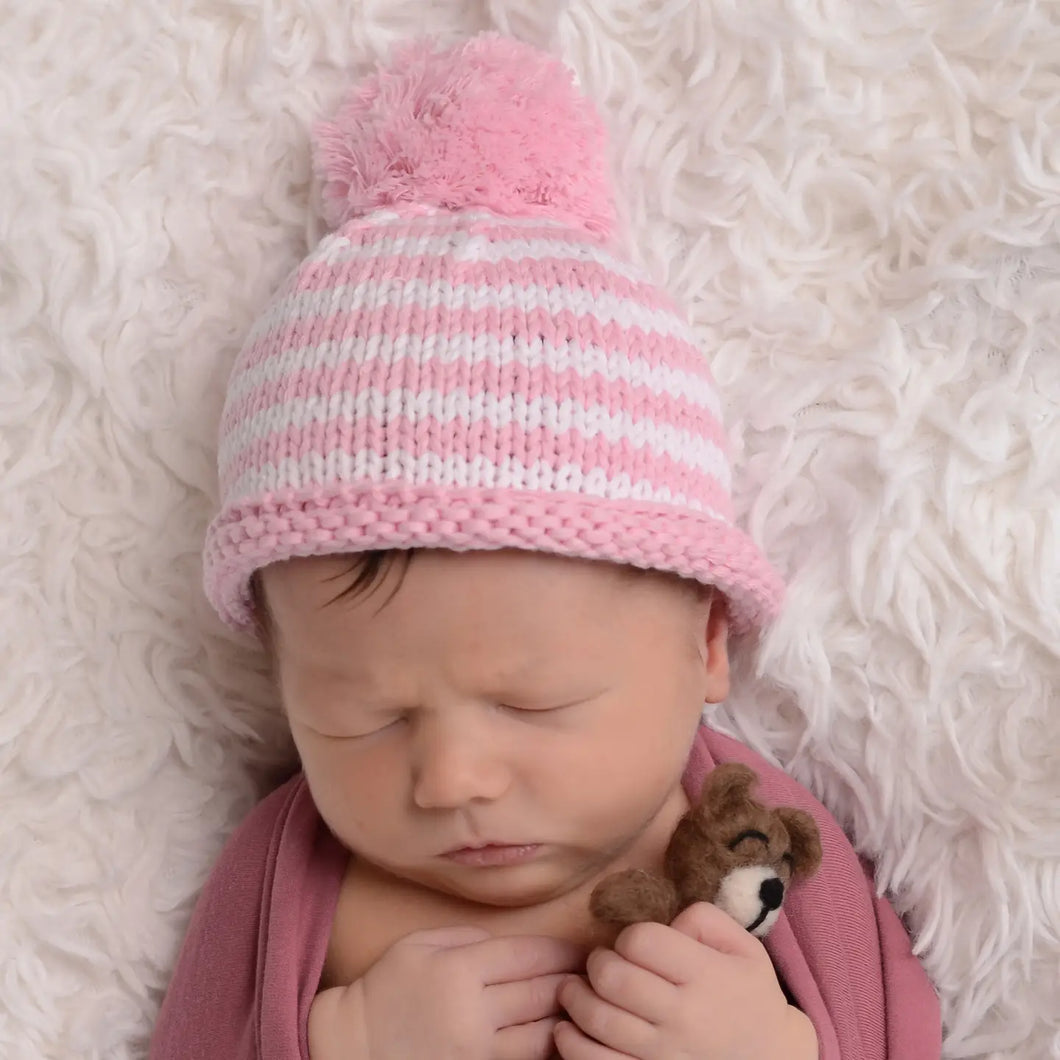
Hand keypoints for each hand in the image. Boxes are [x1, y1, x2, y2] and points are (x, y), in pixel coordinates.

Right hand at [308, 925, 584, 1059]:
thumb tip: (516, 945)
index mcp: (459, 971)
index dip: (560, 950)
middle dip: (572, 979)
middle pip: (542, 992)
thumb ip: (470, 938)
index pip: (528, 955)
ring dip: (566, 1016)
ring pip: (543, 1033)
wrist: (354, 1048)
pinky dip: (545, 1047)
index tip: (579, 948)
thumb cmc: (387, 988)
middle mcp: (474, 1014)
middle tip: (594, 972)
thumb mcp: (421, 945)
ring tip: (584, 1002)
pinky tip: (555, 1033)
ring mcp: (477, 1054)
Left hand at [553, 902, 817, 1059]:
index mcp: (706, 976)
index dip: (627, 936)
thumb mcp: (743, 947)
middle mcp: (684, 1018)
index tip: (632, 944)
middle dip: (596, 962)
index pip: (641, 941)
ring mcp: (663, 1055)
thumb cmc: (747, 995)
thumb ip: (703, 918)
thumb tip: (664, 922)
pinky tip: (568, 1028)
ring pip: (597, 1020)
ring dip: (575, 997)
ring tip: (576, 989)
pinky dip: (571, 1042)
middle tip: (600, 963)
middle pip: (612, 978)